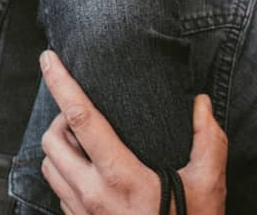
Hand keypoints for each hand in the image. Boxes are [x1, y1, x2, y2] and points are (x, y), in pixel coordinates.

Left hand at [37, 51, 227, 214]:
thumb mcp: (208, 186)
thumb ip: (207, 139)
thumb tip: (200, 103)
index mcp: (120, 176)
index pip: (79, 117)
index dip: (60, 82)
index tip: (48, 57)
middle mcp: (93, 194)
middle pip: (52, 138)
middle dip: (60, 117)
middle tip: (83, 113)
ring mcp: (82, 214)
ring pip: (49, 166)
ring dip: (59, 147)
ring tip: (86, 142)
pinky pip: (58, 192)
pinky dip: (65, 174)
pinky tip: (91, 173)